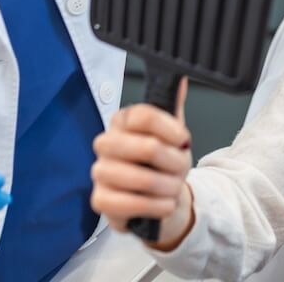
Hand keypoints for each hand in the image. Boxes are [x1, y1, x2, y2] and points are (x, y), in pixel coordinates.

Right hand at [91, 78, 194, 249]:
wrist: (157, 197)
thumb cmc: (162, 163)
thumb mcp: (172, 132)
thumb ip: (174, 105)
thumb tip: (180, 78)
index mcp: (122, 120)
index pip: (145, 115)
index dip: (171, 130)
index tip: (184, 140)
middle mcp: (106, 143)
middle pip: (148, 147)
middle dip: (174, 163)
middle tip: (179, 169)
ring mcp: (100, 172)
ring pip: (143, 179)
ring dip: (168, 187)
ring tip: (172, 188)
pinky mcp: (100, 201)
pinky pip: (132, 203)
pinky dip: (156, 206)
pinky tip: (163, 203)